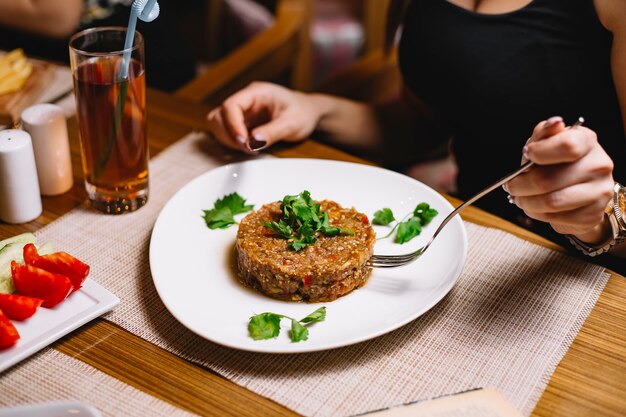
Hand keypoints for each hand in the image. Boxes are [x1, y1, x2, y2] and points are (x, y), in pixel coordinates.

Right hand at [206, 82, 321, 153]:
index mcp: (257, 93)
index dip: (233, 126)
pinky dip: (232, 142)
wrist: (308, 112)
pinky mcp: (242, 121)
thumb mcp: (293, 124)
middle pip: (219, 115)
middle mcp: (246, 99)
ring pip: (218, 124)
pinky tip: (249, 147)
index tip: (244, 143)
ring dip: (229, 139)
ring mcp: (242, 110)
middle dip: (229, 135)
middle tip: (248, 148)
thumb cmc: (303, 113)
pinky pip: (226, 131)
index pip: (231, 105)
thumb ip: (273, 132)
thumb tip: (253, 141)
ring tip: (249, 148)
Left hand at [505, 117, 614, 242]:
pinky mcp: (592, 215)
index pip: (567, 146)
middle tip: (510, 186)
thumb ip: (544, 134)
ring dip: (526, 203)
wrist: (578, 188)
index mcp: (587, 141)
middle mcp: (599, 166)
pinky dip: (538, 214)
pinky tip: (537, 207)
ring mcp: (599, 192)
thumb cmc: (557, 162)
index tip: (527, 155)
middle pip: (548, 180)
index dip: (539, 153)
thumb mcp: (546, 143)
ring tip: (520, 198)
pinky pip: (556, 219)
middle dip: (520, 186)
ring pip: (551, 202)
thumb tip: (554, 123)